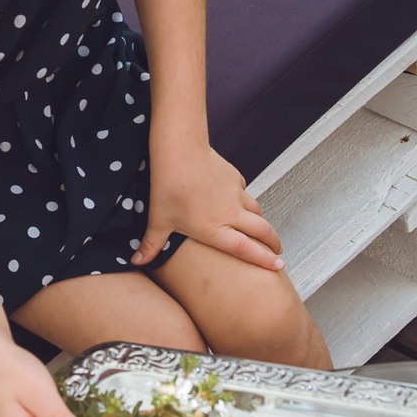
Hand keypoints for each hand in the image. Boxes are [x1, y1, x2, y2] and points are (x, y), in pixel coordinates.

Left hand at [134, 141, 283, 270]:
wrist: (180, 150)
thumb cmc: (168, 186)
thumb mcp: (158, 220)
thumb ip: (151, 244)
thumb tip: (137, 261)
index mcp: (214, 229)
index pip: (246, 249)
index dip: (265, 260)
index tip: (279, 266)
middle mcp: (230, 214)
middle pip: (262, 231)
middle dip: (273, 243)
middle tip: (279, 251)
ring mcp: (235, 194)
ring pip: (256, 210)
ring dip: (261, 222)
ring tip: (261, 229)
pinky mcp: (234, 177)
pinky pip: (244, 192)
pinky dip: (244, 199)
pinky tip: (236, 200)